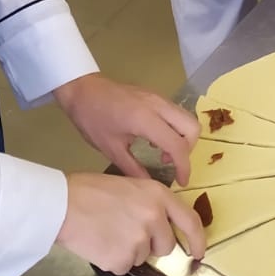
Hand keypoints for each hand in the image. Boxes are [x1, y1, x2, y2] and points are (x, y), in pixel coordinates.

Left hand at [55, 72, 199, 184]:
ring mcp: (159, 97)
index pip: (178, 145)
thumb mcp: (110, 149)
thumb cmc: (92, 119)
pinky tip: (154, 139)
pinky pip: (176, 113)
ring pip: (187, 118)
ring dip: (183, 138)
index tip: (182, 182)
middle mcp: (158, 105)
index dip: (184, 167)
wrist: (82, 89)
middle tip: (170, 163)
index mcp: (146, 120)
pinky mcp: (155, 95)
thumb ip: (133, 169)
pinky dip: (175, 129)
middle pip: (192, 127)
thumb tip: (151, 186)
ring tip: (162, 153)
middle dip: (188, 150)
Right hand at [56, 172, 206, 270]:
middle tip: (126, 232)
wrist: (62, 205)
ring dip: (129, 251)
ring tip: (107, 233)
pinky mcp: (123, 259)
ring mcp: (139, 240)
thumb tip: (163, 226)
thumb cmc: (90, 191)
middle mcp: (154, 218)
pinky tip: (99, 244)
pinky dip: (113, 260)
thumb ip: (151, 204)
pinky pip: (124, 267)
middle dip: (151, 245)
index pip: (190, 221)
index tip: (198, 252)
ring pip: (143, 257)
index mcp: (158, 195)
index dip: (198, 240)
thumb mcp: (130, 185)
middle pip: (166, 246)